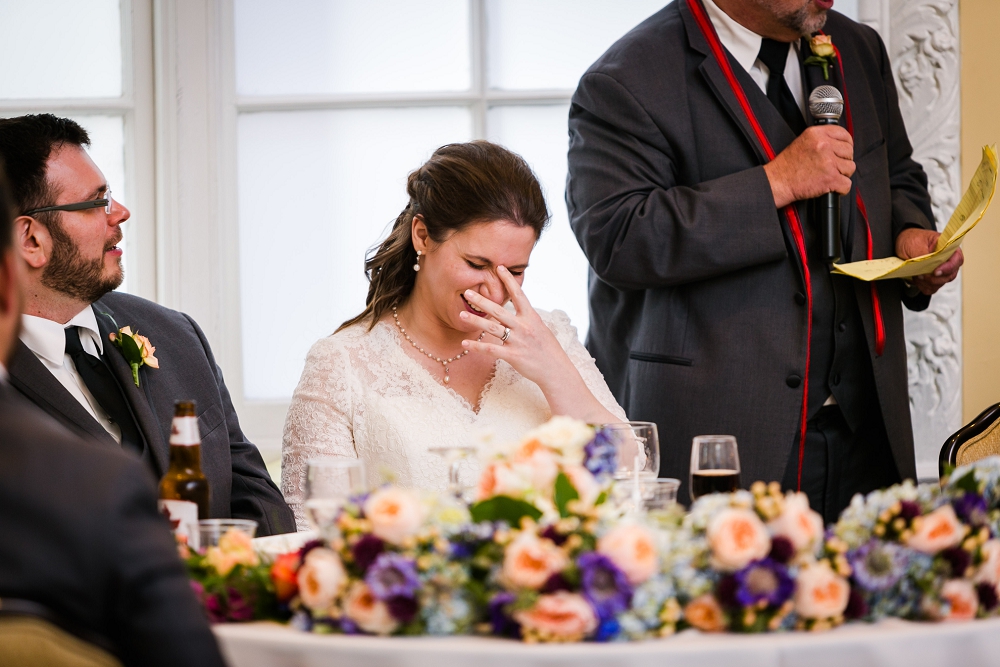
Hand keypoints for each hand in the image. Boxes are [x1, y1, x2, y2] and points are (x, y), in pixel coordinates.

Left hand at [458, 266, 575, 389]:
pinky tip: (465, 344)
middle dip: (482, 301)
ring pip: (493, 328)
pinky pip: (491, 350)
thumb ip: (526, 318)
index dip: (509, 280)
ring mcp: (518, 341)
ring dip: (476, 321)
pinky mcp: (513, 356)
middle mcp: (524, 327)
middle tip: (467, 292)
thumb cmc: (548, 349)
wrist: (556, 370)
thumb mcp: (540, 327)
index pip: (518, 294)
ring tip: (461, 315)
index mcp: (531, 317)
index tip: (499, 267)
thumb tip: (516, 307)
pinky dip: (477, 346)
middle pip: (499, 311)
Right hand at [763, 125, 854, 207]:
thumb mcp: (803, 142)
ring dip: (842, 174)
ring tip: (828, 176)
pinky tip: (831, 186)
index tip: (843, 151)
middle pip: (849, 152)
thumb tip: (840, 143)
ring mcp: (828, 162)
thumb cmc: (788, 165)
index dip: (846, 144)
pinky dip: (841, 188)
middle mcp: (824, 146)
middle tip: (832, 166)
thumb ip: (822, 139)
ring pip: (850, 168)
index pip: (844, 134)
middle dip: (843, 161)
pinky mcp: (830, 178)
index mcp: (817, 134)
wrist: (778, 182)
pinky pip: (847, 184)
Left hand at [895, 227, 962, 294]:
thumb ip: (924, 255)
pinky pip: (932, 288)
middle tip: (920, 274)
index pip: (957, 259)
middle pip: (950, 275)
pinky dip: (923, 286)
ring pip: (940, 283)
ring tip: (916, 275)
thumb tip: (927, 265)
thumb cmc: (912, 239)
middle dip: (934, 278)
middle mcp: (947, 260)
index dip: (948, 268)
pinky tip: (917, 280)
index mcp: (948, 248)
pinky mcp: (932, 278)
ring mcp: (941, 271)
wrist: (902, 243)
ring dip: (927, 283)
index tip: (935, 272)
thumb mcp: (916, 243)